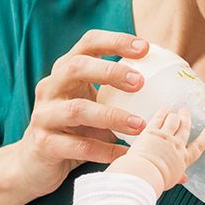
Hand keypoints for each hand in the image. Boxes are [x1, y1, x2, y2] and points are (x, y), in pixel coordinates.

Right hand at [15, 30, 151, 197]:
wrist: (35, 164)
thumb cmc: (74, 129)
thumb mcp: (94, 104)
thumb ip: (118, 94)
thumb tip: (169, 90)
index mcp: (66, 71)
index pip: (88, 44)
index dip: (115, 41)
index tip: (145, 47)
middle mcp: (50, 87)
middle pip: (76, 68)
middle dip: (110, 71)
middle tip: (140, 82)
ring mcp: (44, 116)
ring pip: (76, 110)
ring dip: (112, 117)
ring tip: (140, 125)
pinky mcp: (43, 144)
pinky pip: (77, 146)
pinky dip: (104, 150)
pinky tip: (124, 154)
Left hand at [109, 107, 204, 194]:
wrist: (146, 173)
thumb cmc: (157, 181)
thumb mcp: (171, 180)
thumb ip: (178, 176)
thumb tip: (184, 179)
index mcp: (183, 159)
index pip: (198, 146)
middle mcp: (177, 145)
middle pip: (185, 128)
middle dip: (186, 119)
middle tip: (186, 112)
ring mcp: (165, 136)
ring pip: (174, 121)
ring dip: (175, 115)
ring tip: (174, 111)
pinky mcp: (152, 131)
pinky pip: (160, 118)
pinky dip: (162, 113)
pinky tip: (164, 109)